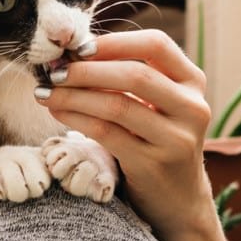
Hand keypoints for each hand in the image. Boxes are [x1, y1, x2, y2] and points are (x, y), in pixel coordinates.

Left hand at [34, 28, 211, 240]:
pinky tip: (57, 111)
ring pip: (117, 105)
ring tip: (46, 92)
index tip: (79, 48)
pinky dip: (76, 118)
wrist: (178, 198)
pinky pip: (106, 133)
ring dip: (74, 95)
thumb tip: (72, 55)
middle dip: (87, 70)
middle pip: (134, 75)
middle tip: (53, 71)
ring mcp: (176, 139)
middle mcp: (192, 108)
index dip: (114, 42)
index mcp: (193, 82)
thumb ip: (129, 79)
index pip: (156, 45)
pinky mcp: (152, 165)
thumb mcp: (157, 105)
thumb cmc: (156, 140)